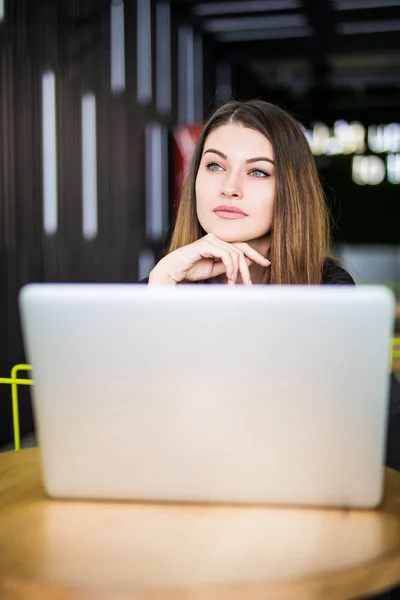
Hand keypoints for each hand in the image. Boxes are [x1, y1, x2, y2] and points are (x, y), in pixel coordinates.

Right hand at [148, 233, 269, 284]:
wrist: (173, 271)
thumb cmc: (191, 270)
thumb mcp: (215, 269)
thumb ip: (229, 265)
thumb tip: (247, 263)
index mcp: (219, 243)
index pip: (241, 247)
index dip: (255, 254)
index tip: (266, 263)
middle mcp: (216, 238)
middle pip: (241, 250)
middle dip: (248, 266)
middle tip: (250, 283)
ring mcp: (211, 239)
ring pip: (235, 254)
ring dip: (237, 271)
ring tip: (233, 284)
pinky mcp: (206, 244)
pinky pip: (226, 254)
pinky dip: (230, 267)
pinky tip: (229, 277)